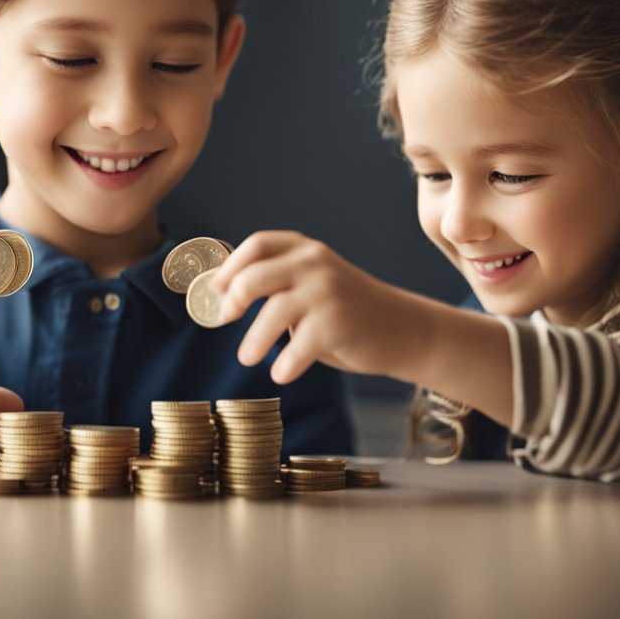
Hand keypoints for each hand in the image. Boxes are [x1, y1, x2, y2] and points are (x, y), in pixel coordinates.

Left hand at [213, 231, 415, 383]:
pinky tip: (280, 373)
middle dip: (233, 302)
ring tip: (247, 357)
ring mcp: (327, 292)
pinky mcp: (337, 324)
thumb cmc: (346, 310)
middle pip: (254, 277)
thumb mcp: (313, 282)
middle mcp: (315, 264)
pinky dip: (283, 365)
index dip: (230, 268)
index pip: (257, 245)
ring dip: (253, 341)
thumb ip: (278, 281)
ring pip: (271, 313)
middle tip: (225, 320)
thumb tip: (223, 297)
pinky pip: (297, 346)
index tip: (217, 291)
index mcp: (305, 250)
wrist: (402, 328)